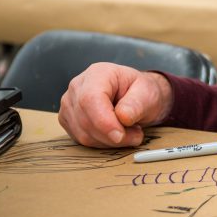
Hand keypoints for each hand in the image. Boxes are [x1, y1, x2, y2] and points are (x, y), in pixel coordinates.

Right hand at [58, 63, 173, 147]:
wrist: (136, 96)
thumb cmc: (140, 91)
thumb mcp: (147, 92)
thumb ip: (136, 104)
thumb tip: (123, 117)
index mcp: (98, 73)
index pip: (90, 99)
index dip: (103, 121)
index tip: (120, 135)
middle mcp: (78, 87)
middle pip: (85, 119)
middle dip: (111, 135)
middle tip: (136, 135)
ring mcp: (70, 104)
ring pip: (83, 134)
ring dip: (109, 141)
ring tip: (129, 131)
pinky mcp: (68, 120)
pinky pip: (81, 140)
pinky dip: (102, 143)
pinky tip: (115, 133)